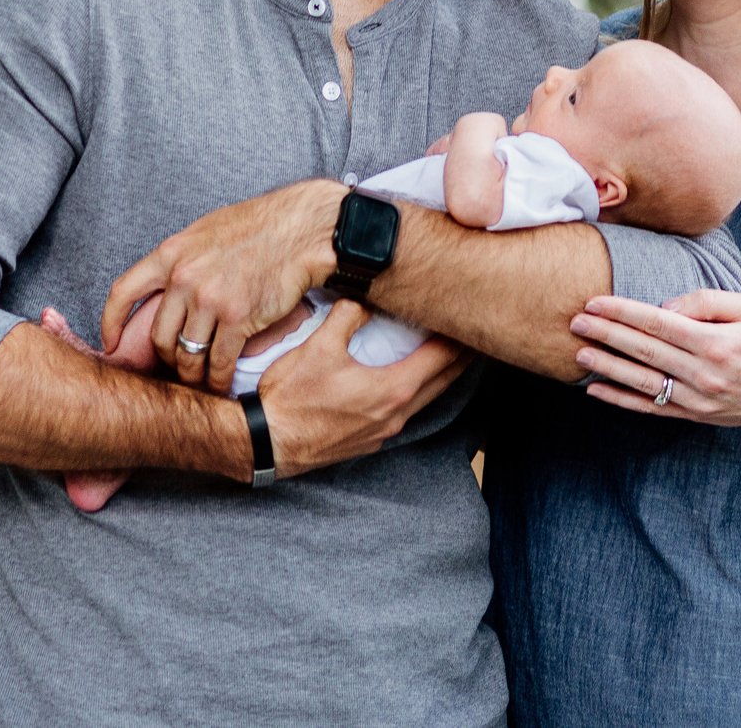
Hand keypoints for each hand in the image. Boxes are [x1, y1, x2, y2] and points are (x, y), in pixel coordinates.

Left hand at [103, 179, 347, 392]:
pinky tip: (220, 384)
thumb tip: (163, 285)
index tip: (110, 343)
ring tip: (199, 380)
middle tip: (177, 367)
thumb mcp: (204, 232)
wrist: (298, 230)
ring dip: (192, 374)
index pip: (123, 292)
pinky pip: (217, 362)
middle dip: (165, 359)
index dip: (110, 323)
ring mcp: (210, 300)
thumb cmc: (256, 228)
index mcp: (170, 253)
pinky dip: (217, 380)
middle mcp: (184, 278)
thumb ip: (180, 260)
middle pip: (158, 336)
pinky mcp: (238, 319)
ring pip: (187, 355)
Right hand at [255, 300, 471, 474]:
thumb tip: (363, 299)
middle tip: (473, 334)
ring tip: (450, 357)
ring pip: (426, 400)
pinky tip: (408, 384)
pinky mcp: (368, 440)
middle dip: (460, 357)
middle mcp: (396, 415)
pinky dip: (417, 393)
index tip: (469, 317)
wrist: (267, 442)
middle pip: (443, 382)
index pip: (441, 358)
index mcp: (392, 390)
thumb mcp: (319, 346)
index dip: (458, 336)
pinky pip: (405, 413)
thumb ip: (347, 315)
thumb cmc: (292, 397)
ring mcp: (383, 432)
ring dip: (440, 377)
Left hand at [569, 290, 740, 436]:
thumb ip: (708, 301)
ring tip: (578, 353)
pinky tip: (596, 390)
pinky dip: (622, 400)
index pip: (659, 324)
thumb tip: (665, 308)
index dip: (623, 312)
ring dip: (607, 367)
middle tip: (574, 321)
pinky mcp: (696, 417)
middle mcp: (706, 375)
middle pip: (645, 351)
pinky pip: (651, 408)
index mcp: (719, 344)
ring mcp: (699, 401)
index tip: (595, 301)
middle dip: (607, 335)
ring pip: (643, 382)